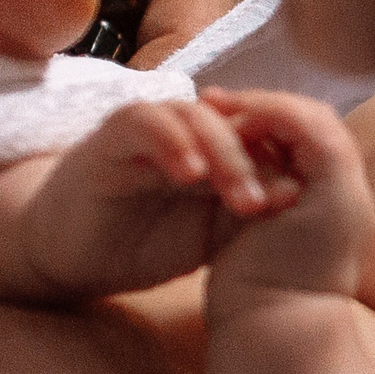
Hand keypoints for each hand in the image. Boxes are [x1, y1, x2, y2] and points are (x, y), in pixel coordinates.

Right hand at [23, 87, 366, 297]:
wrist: (73, 257)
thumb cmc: (141, 243)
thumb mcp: (207, 233)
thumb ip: (244, 210)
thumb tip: (297, 193)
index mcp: (213, 148)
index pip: (257, 134)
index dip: (282, 158)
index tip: (301, 198)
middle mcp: (183, 130)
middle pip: (234, 121)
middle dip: (260, 160)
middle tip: (272, 204)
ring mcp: (147, 128)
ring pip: (195, 116)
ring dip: (224, 153)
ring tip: (239, 198)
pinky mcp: (111, 136)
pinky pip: (144, 121)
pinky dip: (171, 142)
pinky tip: (189, 173)